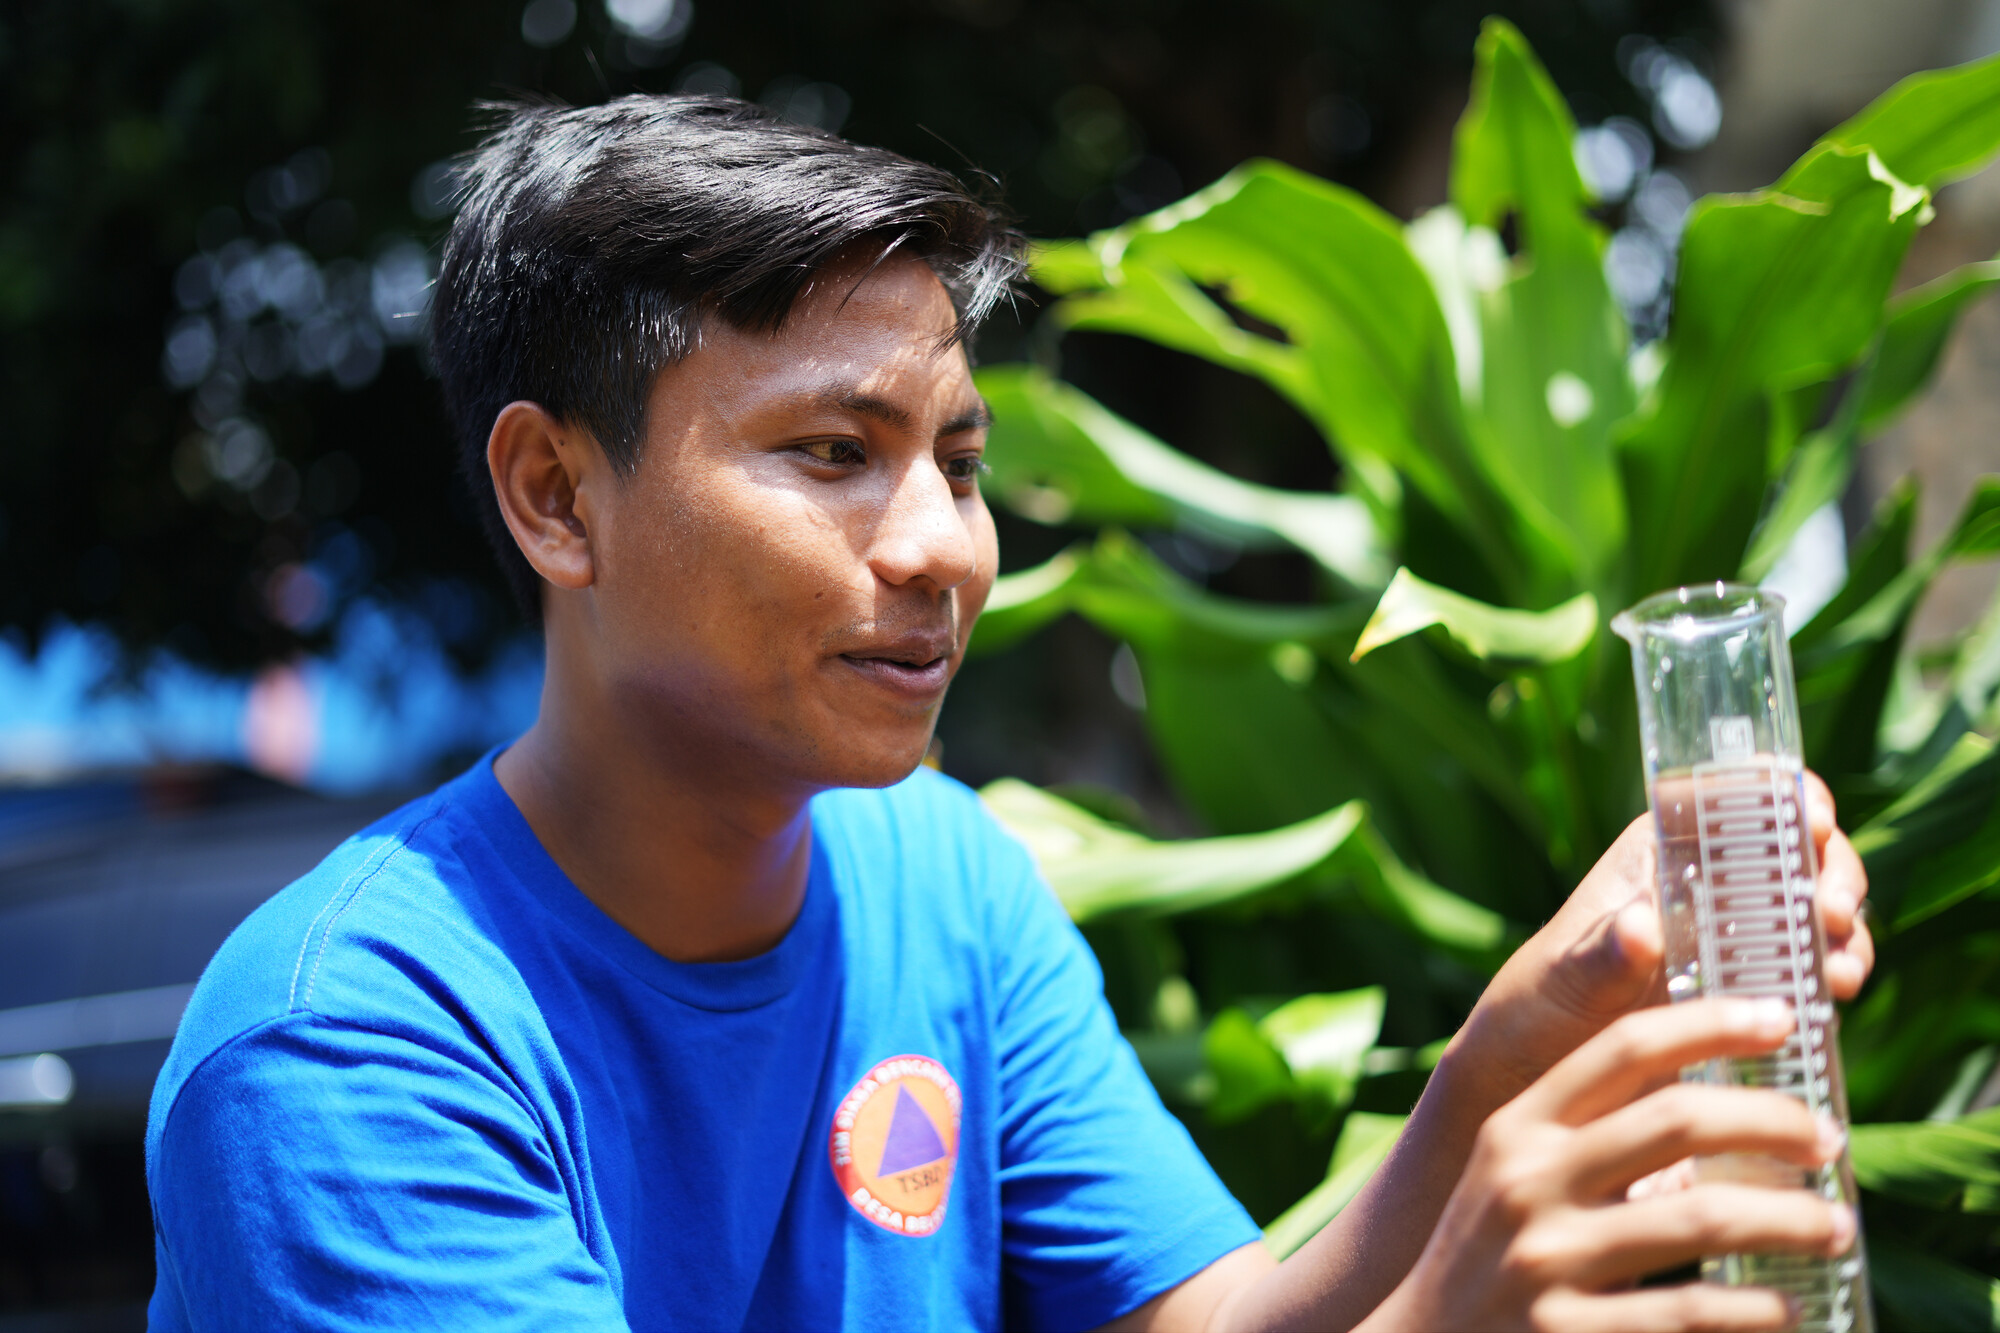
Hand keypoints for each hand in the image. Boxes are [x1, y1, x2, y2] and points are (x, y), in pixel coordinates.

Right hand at [1367, 998, 1854, 1332]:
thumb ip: (1586, 1131)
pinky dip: (1758, 1311)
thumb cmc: (1492, 1252)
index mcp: (1518, 1127)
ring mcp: (1546, 1260)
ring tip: (1835, 1227)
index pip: (1622, 1047)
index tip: (1781, 1018)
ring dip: (1792, 1219)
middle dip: (1774, 1121)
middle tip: (1826, 1139)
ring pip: (1703, 1217)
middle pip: (1677, 1119)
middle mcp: (1527, 1181)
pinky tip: (1788, 1308)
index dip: (1709, 1022)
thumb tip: (1714, 1093)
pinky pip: (1690, 1312)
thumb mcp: (1514, 1174)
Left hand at [1446, 770, 1872, 1110]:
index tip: (1811, 819)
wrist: (1538, 1080)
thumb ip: (1600, 958)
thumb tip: (1639, 927)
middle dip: (1833, 872)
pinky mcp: (1757, 991)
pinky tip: (1834, 998)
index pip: (1736, 797)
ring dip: (1845, 932)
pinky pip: (1815, 969)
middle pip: (1797, 852)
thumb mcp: (1563, 981)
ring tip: (1838, 973)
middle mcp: (1708, 886)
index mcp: (1660, 853)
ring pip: (1817, 910)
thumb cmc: (1538, 1010)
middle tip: (1833, 913)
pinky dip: (1836, 974)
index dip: (1785, 794)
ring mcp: (1739, 937)